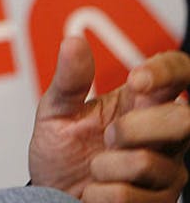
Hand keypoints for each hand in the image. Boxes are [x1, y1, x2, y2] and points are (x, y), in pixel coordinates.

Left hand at [28, 36, 189, 200]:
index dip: (168, 71)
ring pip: (150, 162)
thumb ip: (68, 80)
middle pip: (184, 120)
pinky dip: (100, 193)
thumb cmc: (61, 152)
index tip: (137, 80)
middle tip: (107, 137)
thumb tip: (74, 42)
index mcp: (141, 102)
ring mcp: (166, 171)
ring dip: (106, 166)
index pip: (179, 74)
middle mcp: (164, 136)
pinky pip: (131, 196)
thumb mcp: (56, 112)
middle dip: (136, 128)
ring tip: (95, 168)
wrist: (53, 197)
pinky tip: (96, 191)